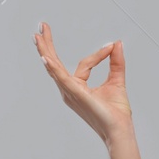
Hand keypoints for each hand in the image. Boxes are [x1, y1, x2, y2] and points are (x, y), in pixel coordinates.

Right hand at [34, 22, 132, 143]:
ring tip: (38, 37)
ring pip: (54, 68)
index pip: (84, 64)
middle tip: (42, 28)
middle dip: (48, 45)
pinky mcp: (75, 94)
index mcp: (78, 88)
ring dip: (46, 51)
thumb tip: (117, 44)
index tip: (111, 47)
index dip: (98, 54)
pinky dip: (54, 68)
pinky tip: (46, 58)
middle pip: (55, 64)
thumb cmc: (116, 114)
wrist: (119, 130)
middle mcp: (70, 90)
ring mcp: (70, 92)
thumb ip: (116, 62)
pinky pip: (62, 78)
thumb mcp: (117, 81)